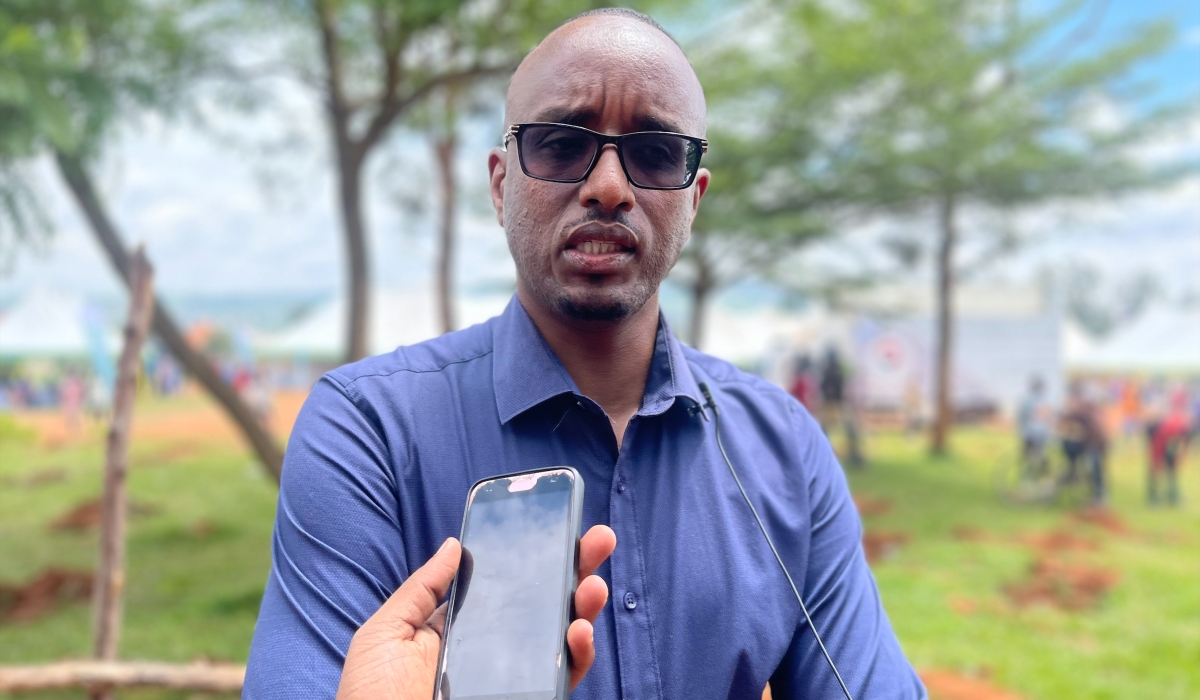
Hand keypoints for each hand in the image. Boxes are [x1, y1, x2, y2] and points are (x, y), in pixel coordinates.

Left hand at [335, 525, 616, 699]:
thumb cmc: (370, 699)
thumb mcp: (384, 635)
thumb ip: (421, 590)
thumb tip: (455, 544)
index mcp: (459, 630)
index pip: (506, 587)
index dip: (534, 557)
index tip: (557, 526)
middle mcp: (492, 652)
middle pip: (543, 604)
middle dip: (575, 570)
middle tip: (599, 541)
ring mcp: (513, 678)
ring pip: (561, 638)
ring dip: (584, 607)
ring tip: (592, 587)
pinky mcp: (530, 698)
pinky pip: (563, 678)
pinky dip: (579, 654)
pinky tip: (578, 631)